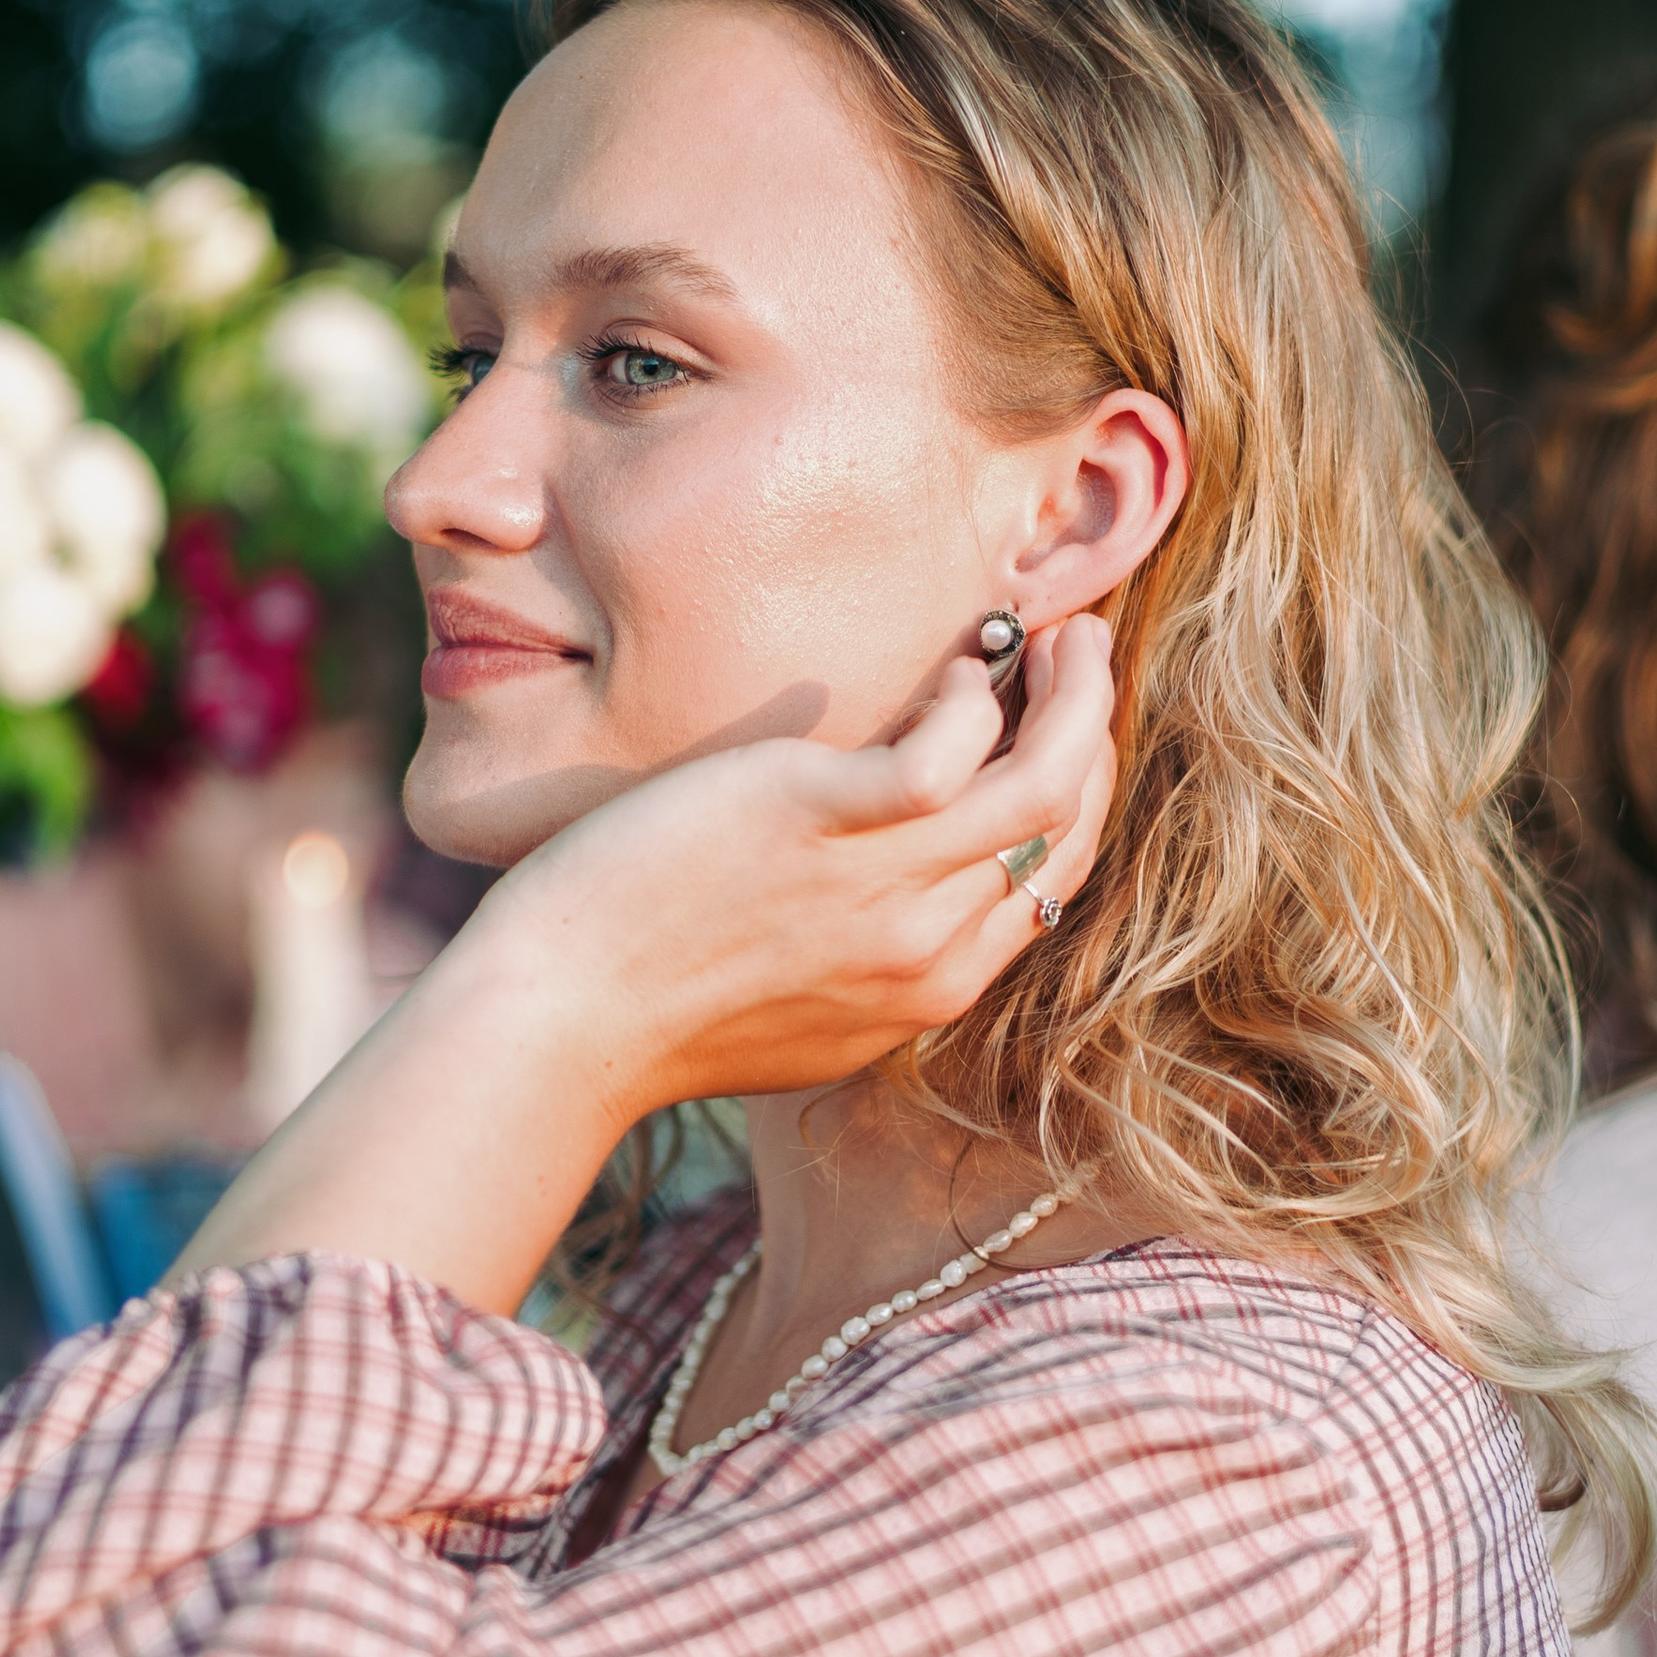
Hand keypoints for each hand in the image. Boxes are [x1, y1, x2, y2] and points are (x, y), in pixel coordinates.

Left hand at [173, 616, 1117, 1316]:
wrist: (562, 1023)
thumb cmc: (647, 1010)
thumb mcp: (798, 1008)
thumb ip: (865, 957)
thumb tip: (883, 896)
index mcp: (931, 990)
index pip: (1052, 879)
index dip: (1075, 791)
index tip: (1061, 727)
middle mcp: (929, 947)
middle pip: (1066, 826)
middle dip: (1093, 730)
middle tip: (1082, 657)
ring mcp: (883, 887)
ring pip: (1045, 783)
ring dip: (1075, 695)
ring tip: (1063, 633)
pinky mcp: (821, 819)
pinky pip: (948, 749)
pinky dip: (970, 699)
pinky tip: (951, 670)